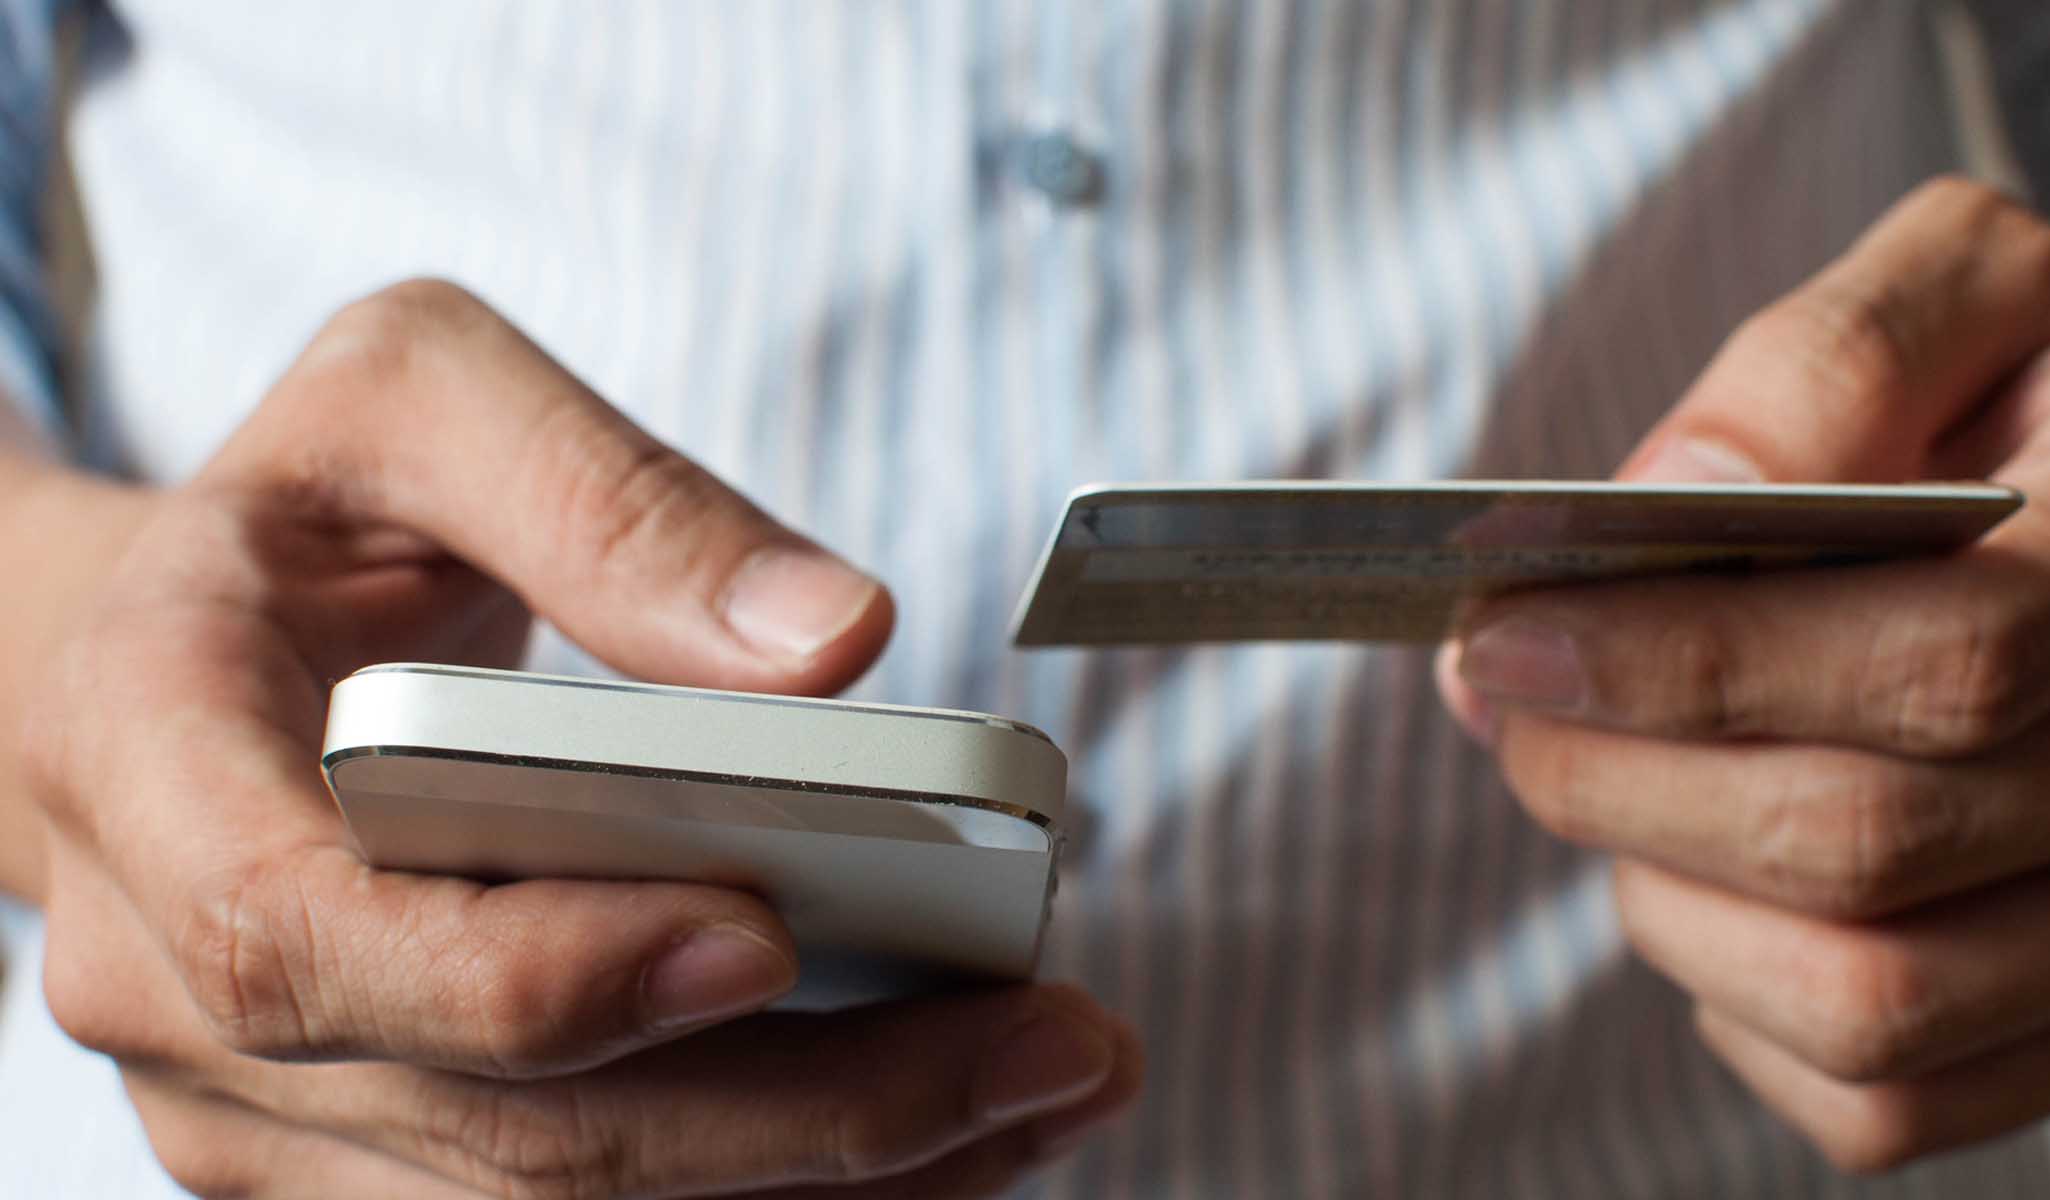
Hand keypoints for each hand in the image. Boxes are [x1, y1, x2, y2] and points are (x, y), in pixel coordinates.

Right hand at [24, 280, 1139, 1197]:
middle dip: (797, 1111)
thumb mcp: (418, 400)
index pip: (303, 932)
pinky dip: (778, 1192)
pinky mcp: (361, 1159)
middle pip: (490, 1121)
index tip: (769, 932)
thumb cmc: (306, 521)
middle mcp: (168, 976)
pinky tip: (952, 1135)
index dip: (534, 972)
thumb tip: (833, 640)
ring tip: (1046, 1090)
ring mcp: (259, 1103)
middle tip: (1046, 1044)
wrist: (187, 658)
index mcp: (143, 752)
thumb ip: (606, 496)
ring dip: (827, 1177)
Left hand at [1437, 179, 2049, 1170]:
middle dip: (1621, 782)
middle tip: (1503, 703)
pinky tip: (1708, 893)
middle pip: (1872, 842)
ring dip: (1664, 900)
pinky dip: (1743, 1018)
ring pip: (1873, 1001)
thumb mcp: (1964, 283)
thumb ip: (1823, 361)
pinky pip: (1895, 1101)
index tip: (1506, 631)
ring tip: (1602, 786)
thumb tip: (1672, 497)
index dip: (1692, 663)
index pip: (1943, 657)